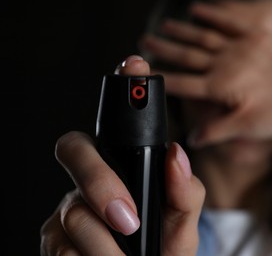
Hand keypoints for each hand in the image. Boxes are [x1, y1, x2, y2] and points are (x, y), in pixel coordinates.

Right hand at [40, 56, 204, 255]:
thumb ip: (186, 191)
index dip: (122, 89)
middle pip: (75, 149)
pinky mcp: (54, 237)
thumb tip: (176, 155)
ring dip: (104, 241)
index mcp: (126, 166)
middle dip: (99, 181)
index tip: (134, 66)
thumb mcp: (183, 221)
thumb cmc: (165, 246)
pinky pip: (60, 242)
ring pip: (73, 208)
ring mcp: (70, 206)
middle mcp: (93, 177)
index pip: (118, 123)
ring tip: (126, 254)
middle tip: (129, 218)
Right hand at [142, 2, 271, 147]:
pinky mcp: (257, 37)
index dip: (160, 79)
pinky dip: (214, 13)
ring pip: (204, 36)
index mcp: (222, 87)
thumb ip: (217, 130)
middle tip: (143, 43)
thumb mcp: (249, 128)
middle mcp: (227, 63)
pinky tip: (198, 8)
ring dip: (182, 31)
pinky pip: (231, 22)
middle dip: (164, 50)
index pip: (183, 83)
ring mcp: (242, 47)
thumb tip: (192, 139)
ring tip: (163, 26)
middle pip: (188, 55)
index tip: (142, 76)